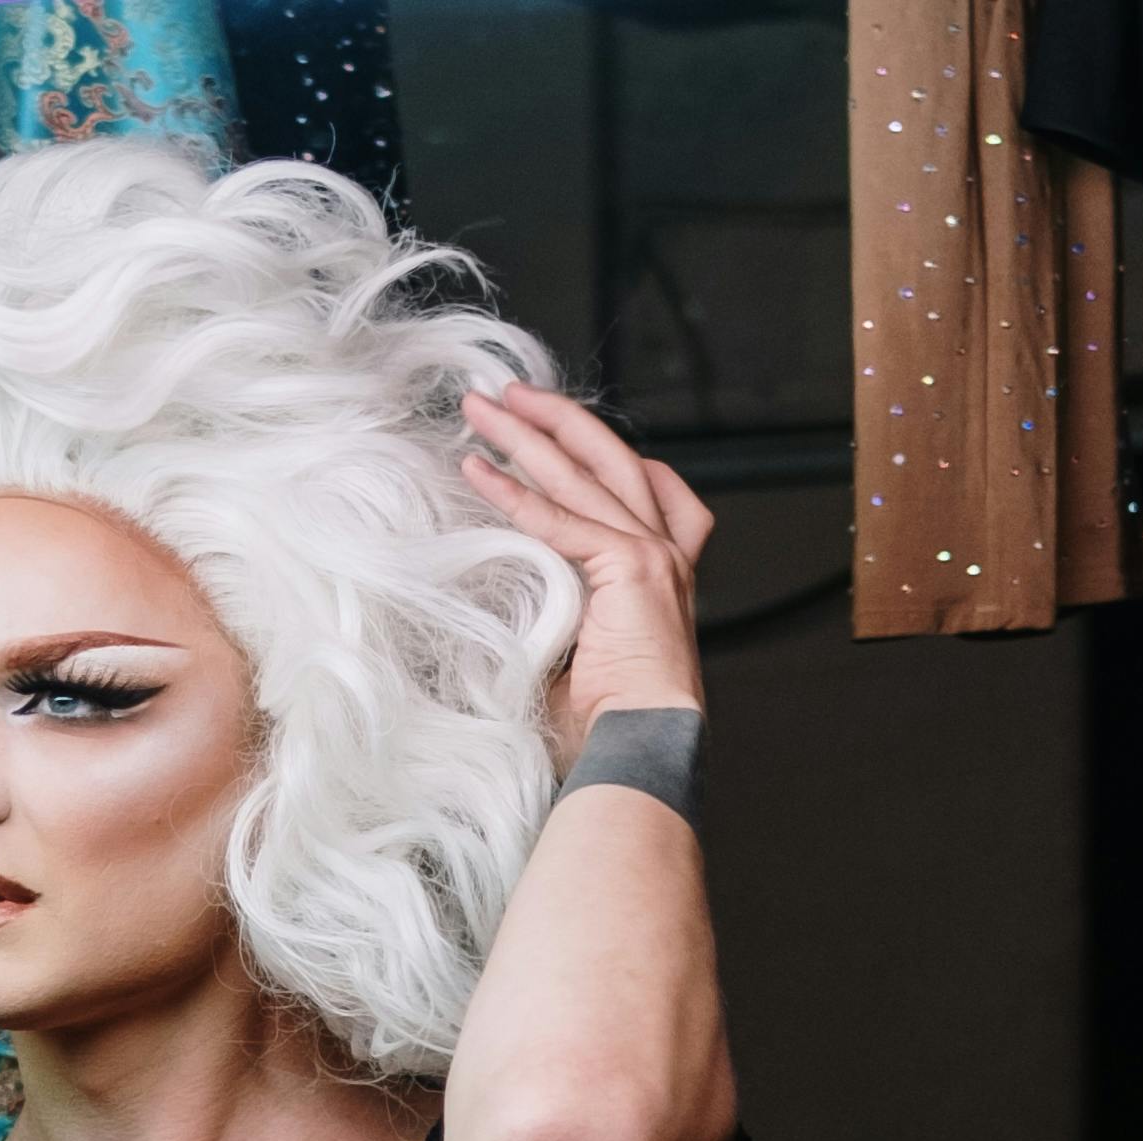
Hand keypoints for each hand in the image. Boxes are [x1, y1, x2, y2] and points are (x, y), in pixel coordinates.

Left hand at [457, 380, 713, 766]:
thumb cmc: (610, 724)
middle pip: (613, 460)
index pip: (648, 488)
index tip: (554, 428)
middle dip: (558, 418)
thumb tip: (502, 594)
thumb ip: (557, 608)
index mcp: (665, 574)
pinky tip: (475, 468)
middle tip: (508, 391)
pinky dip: (514, 492)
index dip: (600, 452)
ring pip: (584, 474)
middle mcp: (667, 555)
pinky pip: (561, 518)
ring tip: (482, 406)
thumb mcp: (579, 650)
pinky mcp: (632, 568)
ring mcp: (655, 556)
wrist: (643, 748)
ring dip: (528, 434)